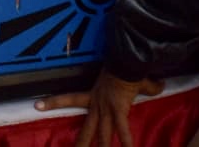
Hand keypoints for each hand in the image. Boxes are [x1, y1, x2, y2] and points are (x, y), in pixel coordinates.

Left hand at [35, 72, 163, 146]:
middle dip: (80, 143)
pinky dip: (127, 142)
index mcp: (94, 95)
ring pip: (102, 135)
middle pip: (87, 128)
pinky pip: (123, 131)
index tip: (37, 105)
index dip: (54, 102)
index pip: (69, 98)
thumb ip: (147, 86)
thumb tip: (161, 86)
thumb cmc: (127, 66)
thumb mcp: (132, 79)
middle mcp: (98, 104)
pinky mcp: (119, 110)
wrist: (127, 60)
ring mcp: (107, 109)